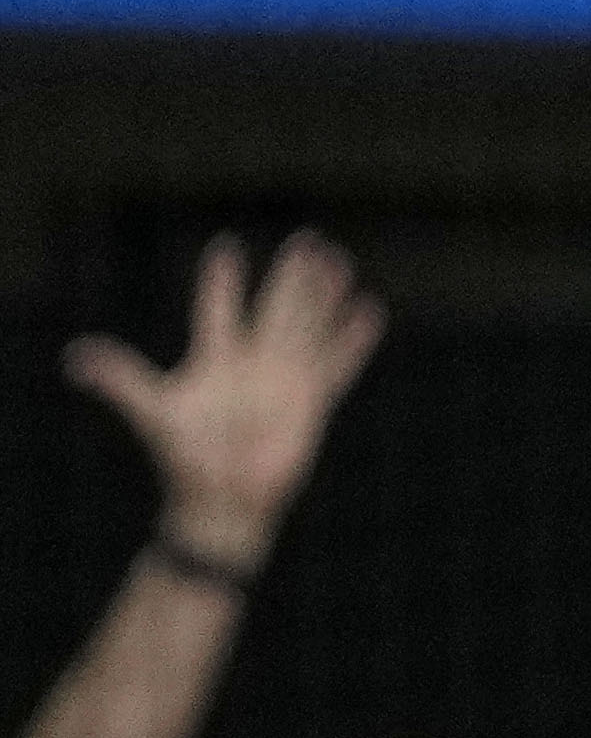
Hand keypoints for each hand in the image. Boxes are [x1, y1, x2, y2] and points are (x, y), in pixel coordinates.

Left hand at [73, 231, 382, 566]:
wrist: (224, 499)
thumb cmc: (185, 457)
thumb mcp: (152, 410)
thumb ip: (120, 378)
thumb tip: (76, 354)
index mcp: (214, 359)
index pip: (217, 309)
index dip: (221, 281)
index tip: (226, 248)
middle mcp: (252, 363)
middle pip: (274, 307)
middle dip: (289, 275)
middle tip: (306, 239)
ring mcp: (285, 380)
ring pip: (308, 326)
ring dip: (323, 295)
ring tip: (337, 262)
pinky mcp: (312, 402)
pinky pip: (337, 363)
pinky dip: (354, 339)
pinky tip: (368, 311)